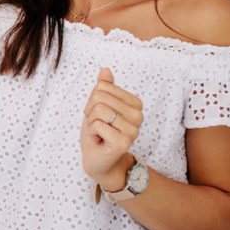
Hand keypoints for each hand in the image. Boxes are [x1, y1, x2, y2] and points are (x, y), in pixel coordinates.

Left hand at [80, 67, 143, 190]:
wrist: (97, 159)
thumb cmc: (98, 132)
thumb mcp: (97, 106)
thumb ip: (104, 88)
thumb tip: (105, 70)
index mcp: (135, 104)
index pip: (103, 87)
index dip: (93, 100)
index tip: (98, 115)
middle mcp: (138, 116)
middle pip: (99, 97)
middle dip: (90, 111)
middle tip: (97, 125)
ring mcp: (133, 130)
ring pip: (98, 110)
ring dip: (91, 123)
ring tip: (99, 132)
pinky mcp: (123, 142)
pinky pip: (97, 125)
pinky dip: (92, 132)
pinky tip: (99, 141)